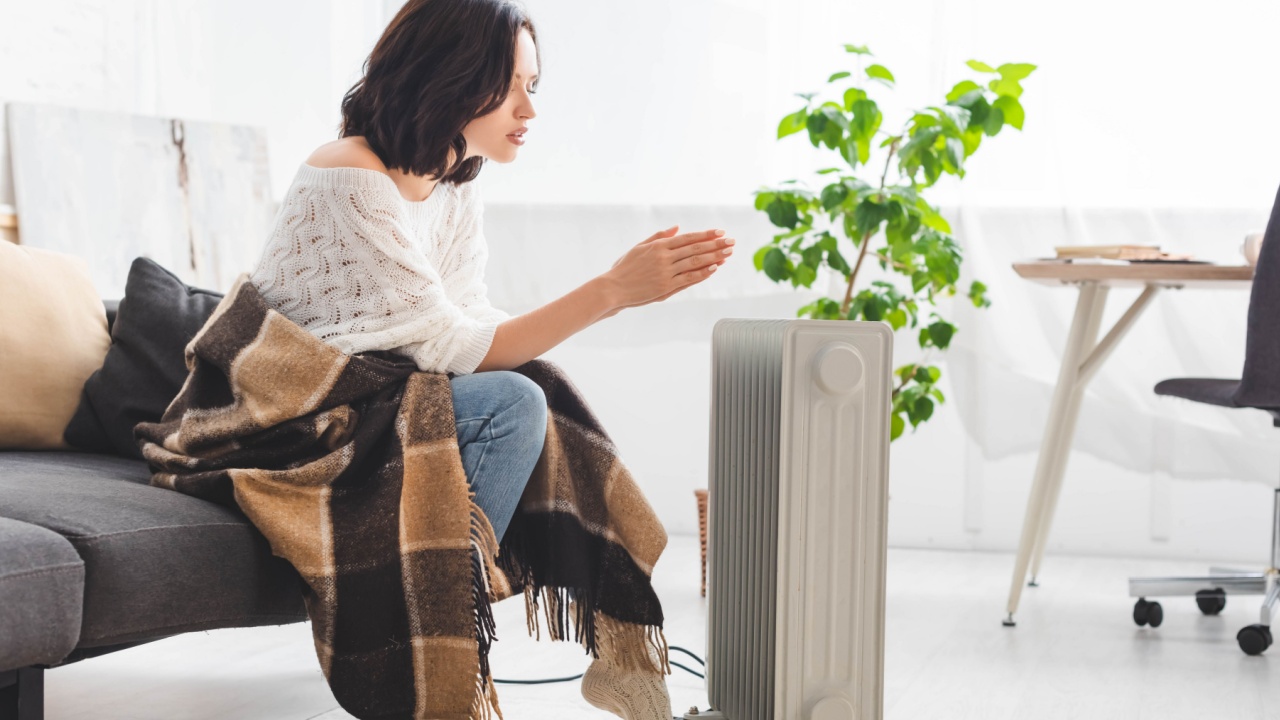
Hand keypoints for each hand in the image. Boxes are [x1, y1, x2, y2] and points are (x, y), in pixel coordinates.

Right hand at [600, 224, 734, 316]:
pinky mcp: (666, 287)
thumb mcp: (639, 247)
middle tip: (731, 241)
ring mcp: (666, 272)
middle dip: (715, 244)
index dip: (705, 235)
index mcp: (658, 246)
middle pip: (695, 248)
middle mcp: (664, 257)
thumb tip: (676, 228)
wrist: (613, 288)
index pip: (688, 238)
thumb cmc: (625, 268)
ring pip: (695, 262)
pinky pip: (688, 278)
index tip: (720, 231)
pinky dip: (702, 273)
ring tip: (728, 253)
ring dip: (713, 257)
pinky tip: (715, 268)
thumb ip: (658, 237)